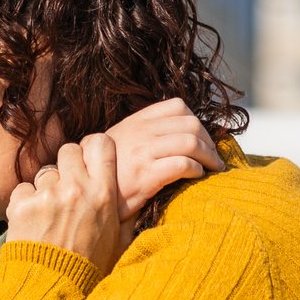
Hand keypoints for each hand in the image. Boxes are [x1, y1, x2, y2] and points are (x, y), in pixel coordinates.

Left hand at [6, 136, 127, 275]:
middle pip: (68, 150)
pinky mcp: (22, 205)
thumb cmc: (90, 267)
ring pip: (45, 172)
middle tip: (68, 187)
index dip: (92, 149)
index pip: (100, 143)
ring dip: (47, 188)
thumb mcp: (118, 238)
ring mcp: (48, 195)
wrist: (54, 289)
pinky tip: (33, 222)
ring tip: (51, 214)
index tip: (89, 160)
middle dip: (67, 165)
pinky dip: (25, 202)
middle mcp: (76, 188)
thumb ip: (125, 211)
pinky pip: (23, 188)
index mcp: (104, 193)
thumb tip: (137, 192)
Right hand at [103, 98, 224, 217]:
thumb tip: (170, 132)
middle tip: (213, 157)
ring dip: (209, 156)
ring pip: (191, 142)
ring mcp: (143, 152)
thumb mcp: (119, 142)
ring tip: (213, 168)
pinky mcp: (146, 175)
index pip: (177, 106)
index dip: (196, 121)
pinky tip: (197, 177)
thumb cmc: (106, 173)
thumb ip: (142, 132)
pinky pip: (183, 164)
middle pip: (190, 124)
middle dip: (209, 141)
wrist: (86, 193)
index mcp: (136, 121)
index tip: (202, 138)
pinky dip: (197, 169)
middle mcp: (141, 132)